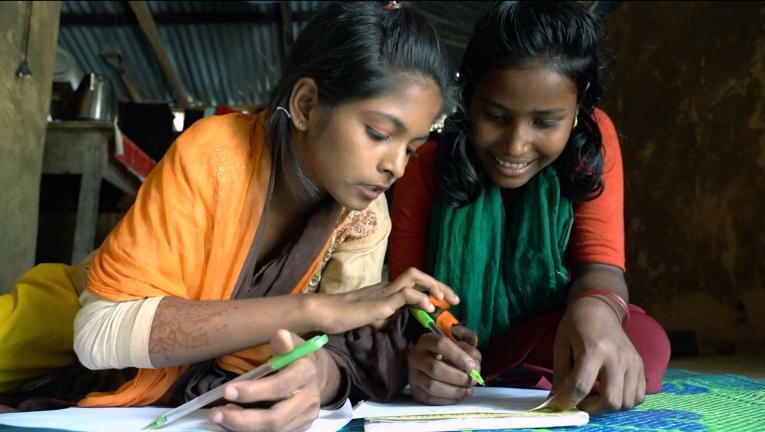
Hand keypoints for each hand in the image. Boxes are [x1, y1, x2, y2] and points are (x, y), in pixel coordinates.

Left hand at [209, 329, 326, 431]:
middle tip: (216, 413)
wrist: (317, 375)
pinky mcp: (300, 427)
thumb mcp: (292, 344)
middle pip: (276, 418)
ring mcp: (305, 417)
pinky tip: (231, 424)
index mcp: (306, 373)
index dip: (253, 392)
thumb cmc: (297, 357)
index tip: (226, 390)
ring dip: (242, 427)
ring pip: (273, 430)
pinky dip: (249, 431)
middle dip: (243, 419)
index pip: (279, 387)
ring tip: (220, 417)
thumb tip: (280, 335)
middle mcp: (309, 399)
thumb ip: (284, 343)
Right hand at [314, 267, 459, 333]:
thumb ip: (387, 318)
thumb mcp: (373, 319)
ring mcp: (385, 291)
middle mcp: (388, 286)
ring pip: (414, 276)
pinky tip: (429, 308)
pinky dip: (420, 298)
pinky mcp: (381, 301)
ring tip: (445, 300)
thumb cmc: (345, 317)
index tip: (446, 301)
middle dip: (439, 285)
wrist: (327, 313)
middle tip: (454, 300)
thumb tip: (398, 326)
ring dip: (433, 286)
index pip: (415, 282)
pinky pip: (405, 293)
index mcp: (387, 290)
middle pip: (418, 274)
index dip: (432, 288)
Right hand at [408, 325, 481, 404]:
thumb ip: (469, 350)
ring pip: (432, 386)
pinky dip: (447, 400)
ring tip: (468, 390)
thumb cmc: (448, 353)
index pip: (441, 344)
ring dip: (454, 390)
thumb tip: (474, 364)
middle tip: (472, 380)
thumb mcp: (460, 344)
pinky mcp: (415, 391)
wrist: (429, 361)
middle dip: (458, 377)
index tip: (472, 366)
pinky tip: (459, 396)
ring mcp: (413, 374)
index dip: (458, 356)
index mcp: (427, 340)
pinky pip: (430, 399)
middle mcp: (416, 356)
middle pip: (435, 368)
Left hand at [548, 297, 644, 413]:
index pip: (581, 386)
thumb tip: (557, 399)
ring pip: (626, 402)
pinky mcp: (641, 366)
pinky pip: (638, 396)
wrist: (600, 308)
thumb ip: (560, 374)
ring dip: (608, 407)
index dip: (567, 401)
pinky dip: (624, 401)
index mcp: (593, 349)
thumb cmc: (576, 325)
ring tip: (595, 395)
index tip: (559, 405)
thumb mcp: (560, 345)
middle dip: (591, 408)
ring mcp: (633, 363)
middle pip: (610, 400)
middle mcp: (617, 358)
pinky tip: (610, 391)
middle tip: (580, 401)